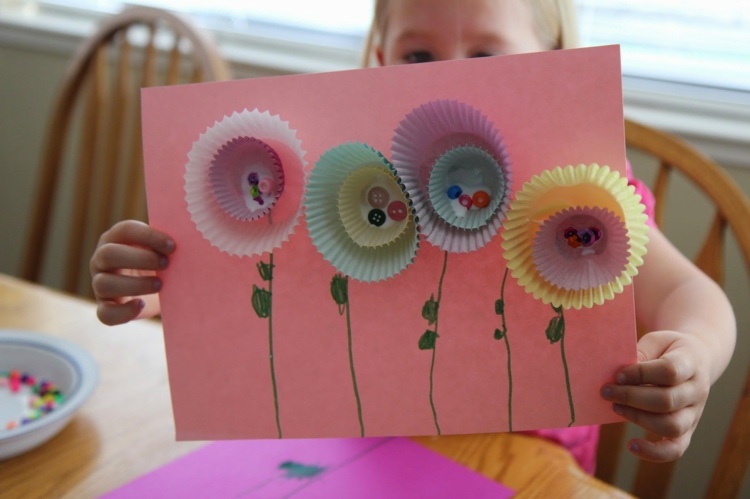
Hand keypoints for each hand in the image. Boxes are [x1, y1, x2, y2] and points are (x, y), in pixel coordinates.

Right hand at [90, 220, 174, 325]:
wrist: (158, 291)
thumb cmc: (161, 264)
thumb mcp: (163, 251)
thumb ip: (168, 245)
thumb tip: (191, 242)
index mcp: (116, 238)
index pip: (125, 230)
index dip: (148, 236)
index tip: (172, 246)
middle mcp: (102, 259)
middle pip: (108, 254)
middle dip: (139, 259)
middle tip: (166, 264)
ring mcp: (99, 283)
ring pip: (104, 283)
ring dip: (134, 284)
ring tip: (160, 284)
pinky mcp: (105, 307)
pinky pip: (105, 313)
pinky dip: (123, 311)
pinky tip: (141, 305)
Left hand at [600, 330, 710, 461]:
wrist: (695, 359)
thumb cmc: (668, 350)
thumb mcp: (656, 341)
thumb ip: (640, 354)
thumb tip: (619, 375)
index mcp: (691, 363)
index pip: (669, 371)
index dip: (640, 374)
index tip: (617, 375)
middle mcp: (697, 391)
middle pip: (667, 401)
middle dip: (631, 397)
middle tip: (606, 391)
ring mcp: (694, 413)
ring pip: (671, 426)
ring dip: (637, 418)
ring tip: (615, 406)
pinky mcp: (687, 430)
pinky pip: (675, 449)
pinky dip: (654, 452)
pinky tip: (631, 445)